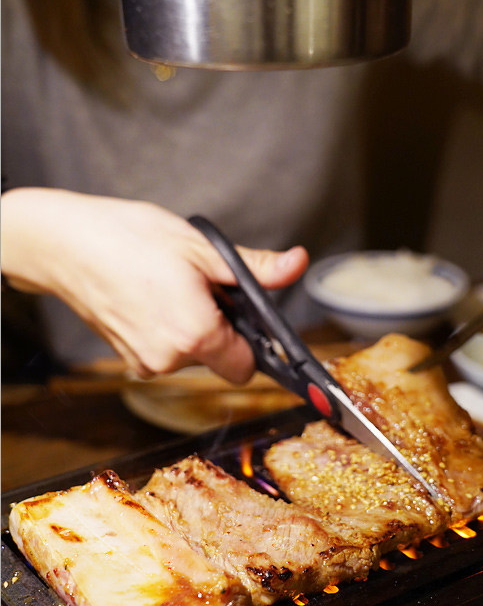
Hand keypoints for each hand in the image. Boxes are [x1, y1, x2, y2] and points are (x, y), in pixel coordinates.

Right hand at [1, 189, 308, 381]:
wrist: (64, 244)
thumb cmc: (127, 239)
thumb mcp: (202, 247)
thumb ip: (255, 267)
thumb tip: (295, 265)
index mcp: (196, 334)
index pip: (246, 366)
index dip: (253, 340)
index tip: (246, 316)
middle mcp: (169, 358)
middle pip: (218, 359)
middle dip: (220, 327)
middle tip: (201, 285)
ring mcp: (143, 361)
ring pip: (189, 355)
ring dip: (191, 326)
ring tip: (170, 285)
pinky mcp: (125, 356)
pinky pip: (163, 351)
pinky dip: (165, 329)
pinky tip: (151, 296)